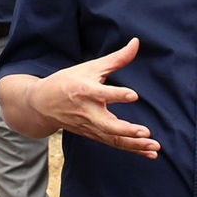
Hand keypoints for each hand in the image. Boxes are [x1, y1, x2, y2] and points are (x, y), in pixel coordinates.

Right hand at [27, 37, 158, 157]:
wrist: (42, 104)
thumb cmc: (68, 81)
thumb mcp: (90, 67)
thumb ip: (116, 58)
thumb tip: (137, 42)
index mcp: (85, 90)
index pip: (102, 93)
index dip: (117, 94)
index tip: (133, 95)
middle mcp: (88, 111)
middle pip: (107, 124)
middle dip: (127, 130)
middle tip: (145, 132)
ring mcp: (90, 126)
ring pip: (113, 139)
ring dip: (134, 145)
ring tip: (154, 147)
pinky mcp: (93, 135)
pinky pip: (114, 144)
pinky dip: (132, 150)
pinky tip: (149, 154)